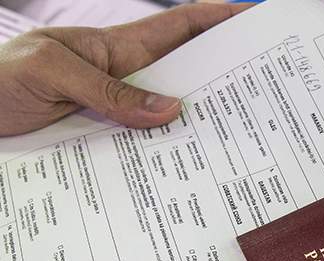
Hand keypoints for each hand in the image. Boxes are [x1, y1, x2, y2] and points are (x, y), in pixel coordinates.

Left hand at [0, 3, 250, 135]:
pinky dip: (166, 160)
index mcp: (115, 49)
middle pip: (186, 77)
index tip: (256, 17)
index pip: (178, 28)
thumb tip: (172, 110)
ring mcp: (116, 116)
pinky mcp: (104, 145)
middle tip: (268, 91)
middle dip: (227, 78)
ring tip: (241, 140)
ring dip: (200, 128)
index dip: (218, 18)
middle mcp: (123, 82)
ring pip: (168, 120)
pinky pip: (144, 151)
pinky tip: (189, 173)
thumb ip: (108, 91)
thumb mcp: (49, 72)